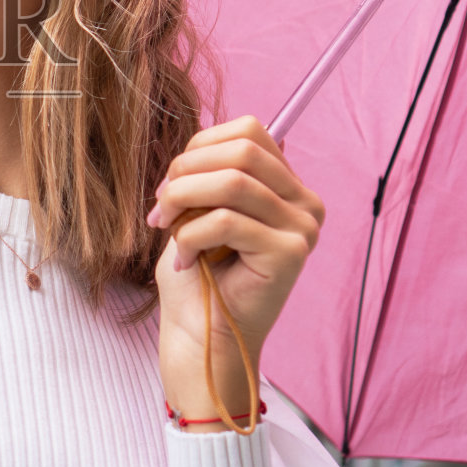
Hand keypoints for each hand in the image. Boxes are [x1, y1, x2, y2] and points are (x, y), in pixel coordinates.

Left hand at [146, 115, 323, 426]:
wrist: (200, 336)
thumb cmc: (196, 274)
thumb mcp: (200, 208)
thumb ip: (210, 172)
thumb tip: (201, 143)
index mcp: (288, 187)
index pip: (250, 130)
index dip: (199, 147)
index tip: (170, 184)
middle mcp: (306, 203)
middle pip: (242, 150)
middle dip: (187, 171)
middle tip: (161, 208)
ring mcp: (303, 228)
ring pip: (231, 182)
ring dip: (183, 200)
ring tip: (165, 228)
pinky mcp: (289, 254)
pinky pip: (226, 221)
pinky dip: (190, 236)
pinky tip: (184, 260)